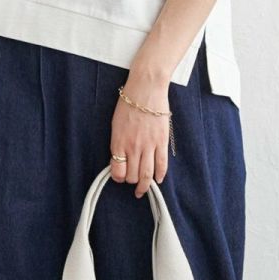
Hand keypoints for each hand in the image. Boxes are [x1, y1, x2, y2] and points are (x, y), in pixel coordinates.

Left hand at [111, 82, 170, 197]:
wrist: (146, 89)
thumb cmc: (128, 104)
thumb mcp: (116, 125)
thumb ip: (118, 143)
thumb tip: (120, 159)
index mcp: (119, 142)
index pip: (117, 171)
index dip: (118, 178)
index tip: (120, 177)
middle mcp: (133, 147)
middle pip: (132, 175)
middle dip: (131, 181)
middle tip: (132, 181)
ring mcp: (149, 145)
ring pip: (147, 174)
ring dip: (144, 185)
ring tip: (143, 190)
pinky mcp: (162, 142)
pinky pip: (162, 164)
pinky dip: (160, 175)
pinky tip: (158, 180)